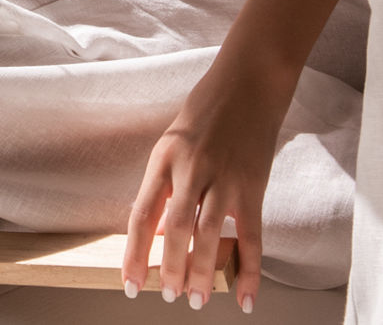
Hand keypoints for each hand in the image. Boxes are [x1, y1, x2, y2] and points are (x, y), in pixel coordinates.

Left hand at [121, 55, 294, 311]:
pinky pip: (251, 239)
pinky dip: (248, 272)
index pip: (142, 214)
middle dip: (170, 270)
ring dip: (201, 275)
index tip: (130, 283)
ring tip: (196, 300)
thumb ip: (168, 180)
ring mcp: (223, 179)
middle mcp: (190, 170)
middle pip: (175, 231)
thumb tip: (163, 228)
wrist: (247, 83)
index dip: (134, 253)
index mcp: (164, 158)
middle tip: (169, 297)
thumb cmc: (207, 110)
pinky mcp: (252, 187)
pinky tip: (243, 300)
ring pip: (208, 237)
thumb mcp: (174, 139)